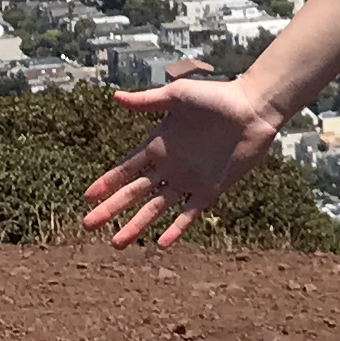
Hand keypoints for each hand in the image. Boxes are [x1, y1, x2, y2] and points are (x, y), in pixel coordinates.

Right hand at [79, 65, 286, 249]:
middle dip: (111, 209)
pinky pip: (189, 214)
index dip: (107, 183)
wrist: (252, 109)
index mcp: (158, 144)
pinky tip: (159, 244)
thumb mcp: (178, 96)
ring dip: (137, 225)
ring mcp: (189, 180)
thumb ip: (147, 101)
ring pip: (156, 208)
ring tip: (117, 243)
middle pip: (134, 193)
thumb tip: (115, 97)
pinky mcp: (210, 189)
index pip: (125, 169)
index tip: (87, 198)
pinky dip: (175, 229)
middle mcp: (169, 166)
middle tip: (89, 225)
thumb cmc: (216, 97)